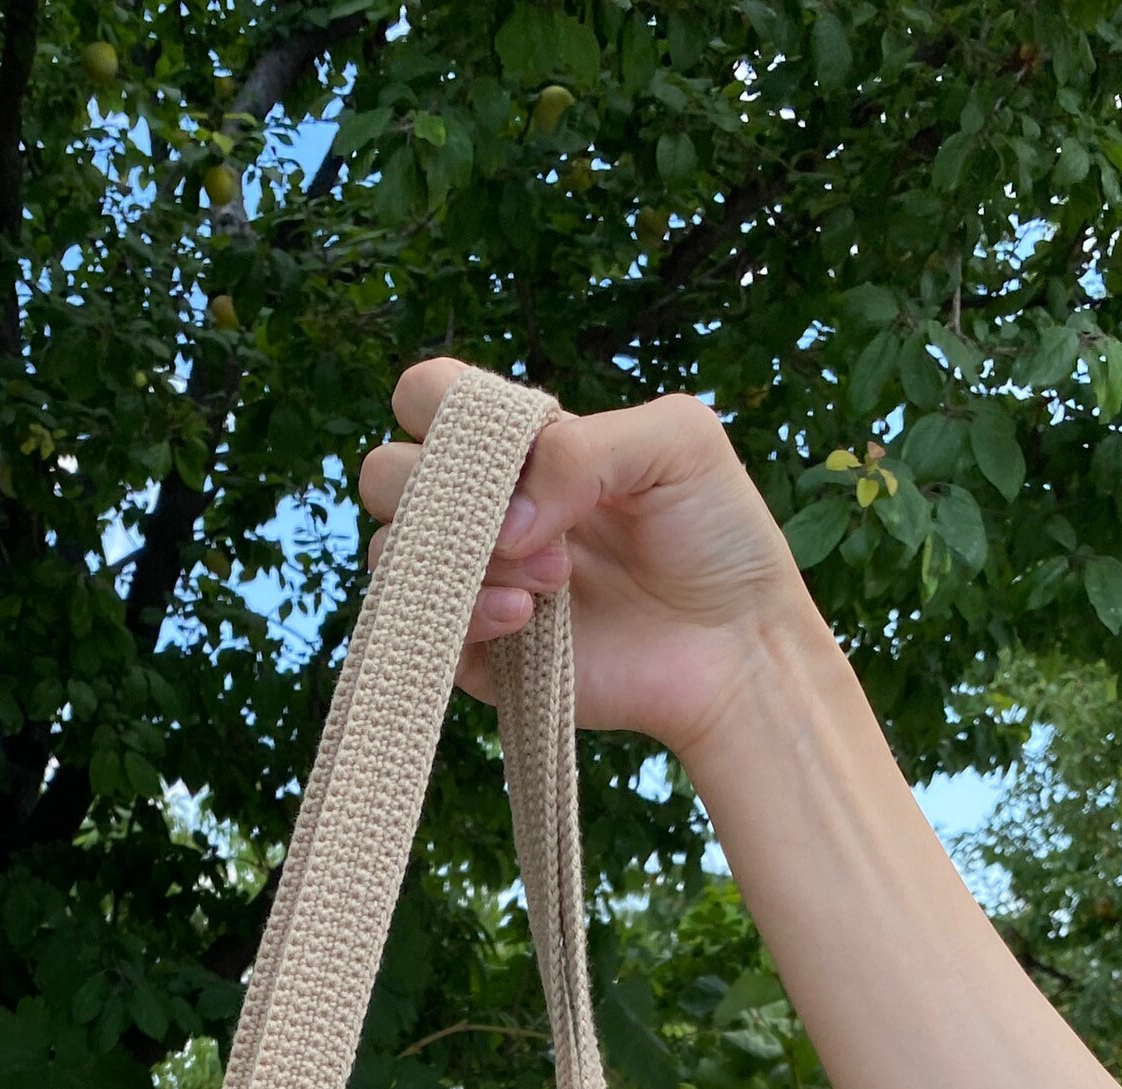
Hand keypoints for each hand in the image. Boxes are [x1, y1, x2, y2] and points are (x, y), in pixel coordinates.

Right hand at [358, 358, 814, 763]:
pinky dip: (468, 617)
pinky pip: (425, 630)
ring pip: (395, 553)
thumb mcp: (675, 443)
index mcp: (521, 448)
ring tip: (556, 581)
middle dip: (448, 493)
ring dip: (470, 558)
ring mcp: (477, 582)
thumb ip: (583, 444)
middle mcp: (486, 510)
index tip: (500, 447)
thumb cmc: (716, 535)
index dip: (435, 409)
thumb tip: (506, 518)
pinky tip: (529, 619)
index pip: (426, 399)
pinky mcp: (480, 656)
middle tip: (540, 529)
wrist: (737, 646)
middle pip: (384, 474)